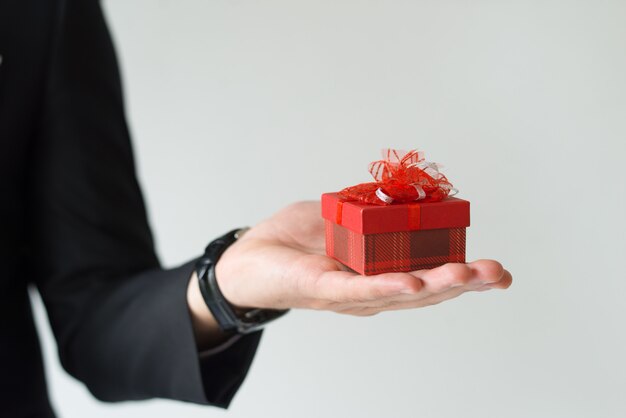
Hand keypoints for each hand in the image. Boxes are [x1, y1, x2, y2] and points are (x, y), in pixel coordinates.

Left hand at [213, 201, 511, 315]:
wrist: (249, 257)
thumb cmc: (294, 239)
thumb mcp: (342, 216)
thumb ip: (372, 209)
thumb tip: (401, 194)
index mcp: (380, 272)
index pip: (428, 276)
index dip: (462, 275)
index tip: (497, 271)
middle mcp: (371, 289)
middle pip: (424, 290)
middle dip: (464, 283)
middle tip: (498, 274)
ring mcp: (350, 294)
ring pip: (399, 292)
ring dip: (434, 285)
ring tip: (468, 276)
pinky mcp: (324, 289)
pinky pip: (357, 290)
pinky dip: (385, 286)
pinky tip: (410, 282)